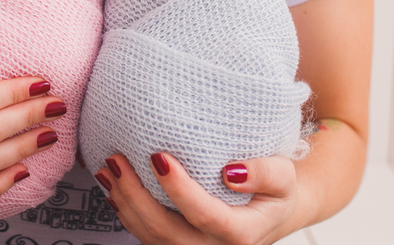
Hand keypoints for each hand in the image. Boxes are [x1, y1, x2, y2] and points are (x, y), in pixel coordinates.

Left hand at [94, 153, 298, 244]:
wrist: (271, 212)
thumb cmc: (275, 190)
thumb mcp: (284, 176)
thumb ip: (265, 173)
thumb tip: (231, 171)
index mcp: (241, 234)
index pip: (205, 215)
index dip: (179, 189)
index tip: (159, 156)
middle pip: (167, 232)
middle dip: (136, 197)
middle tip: (117, 160)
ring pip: (151, 238)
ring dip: (125, 204)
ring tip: (109, 169)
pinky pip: (147, 236)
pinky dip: (126, 212)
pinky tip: (113, 187)